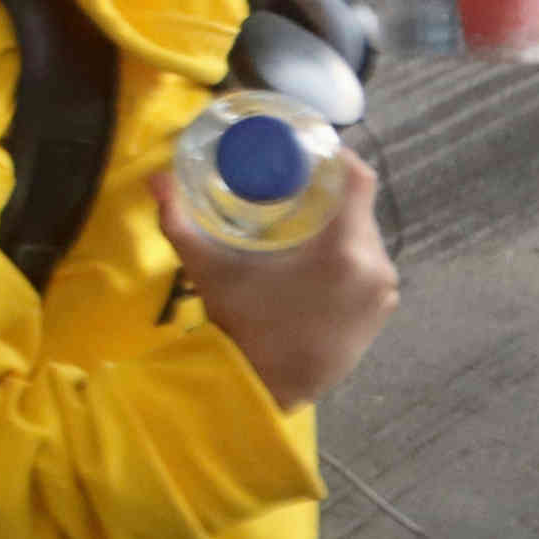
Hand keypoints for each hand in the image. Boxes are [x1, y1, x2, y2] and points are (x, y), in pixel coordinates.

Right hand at [154, 154, 396, 414]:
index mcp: (343, 250)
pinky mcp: (382, 311)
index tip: (311, 151)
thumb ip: (179, 221)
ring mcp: (383, 292)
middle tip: (298, 186)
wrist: (266, 387)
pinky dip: (350, 255)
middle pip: (360, 209)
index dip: (337, 157)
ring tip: (308, 220)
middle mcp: (375, 266)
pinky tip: (323, 257)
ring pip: (367, 238)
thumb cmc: (242, 323)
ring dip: (342, 225)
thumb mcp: (209, 268)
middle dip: (332, 194)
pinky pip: (371, 267)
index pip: (358, 180)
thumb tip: (155, 179)